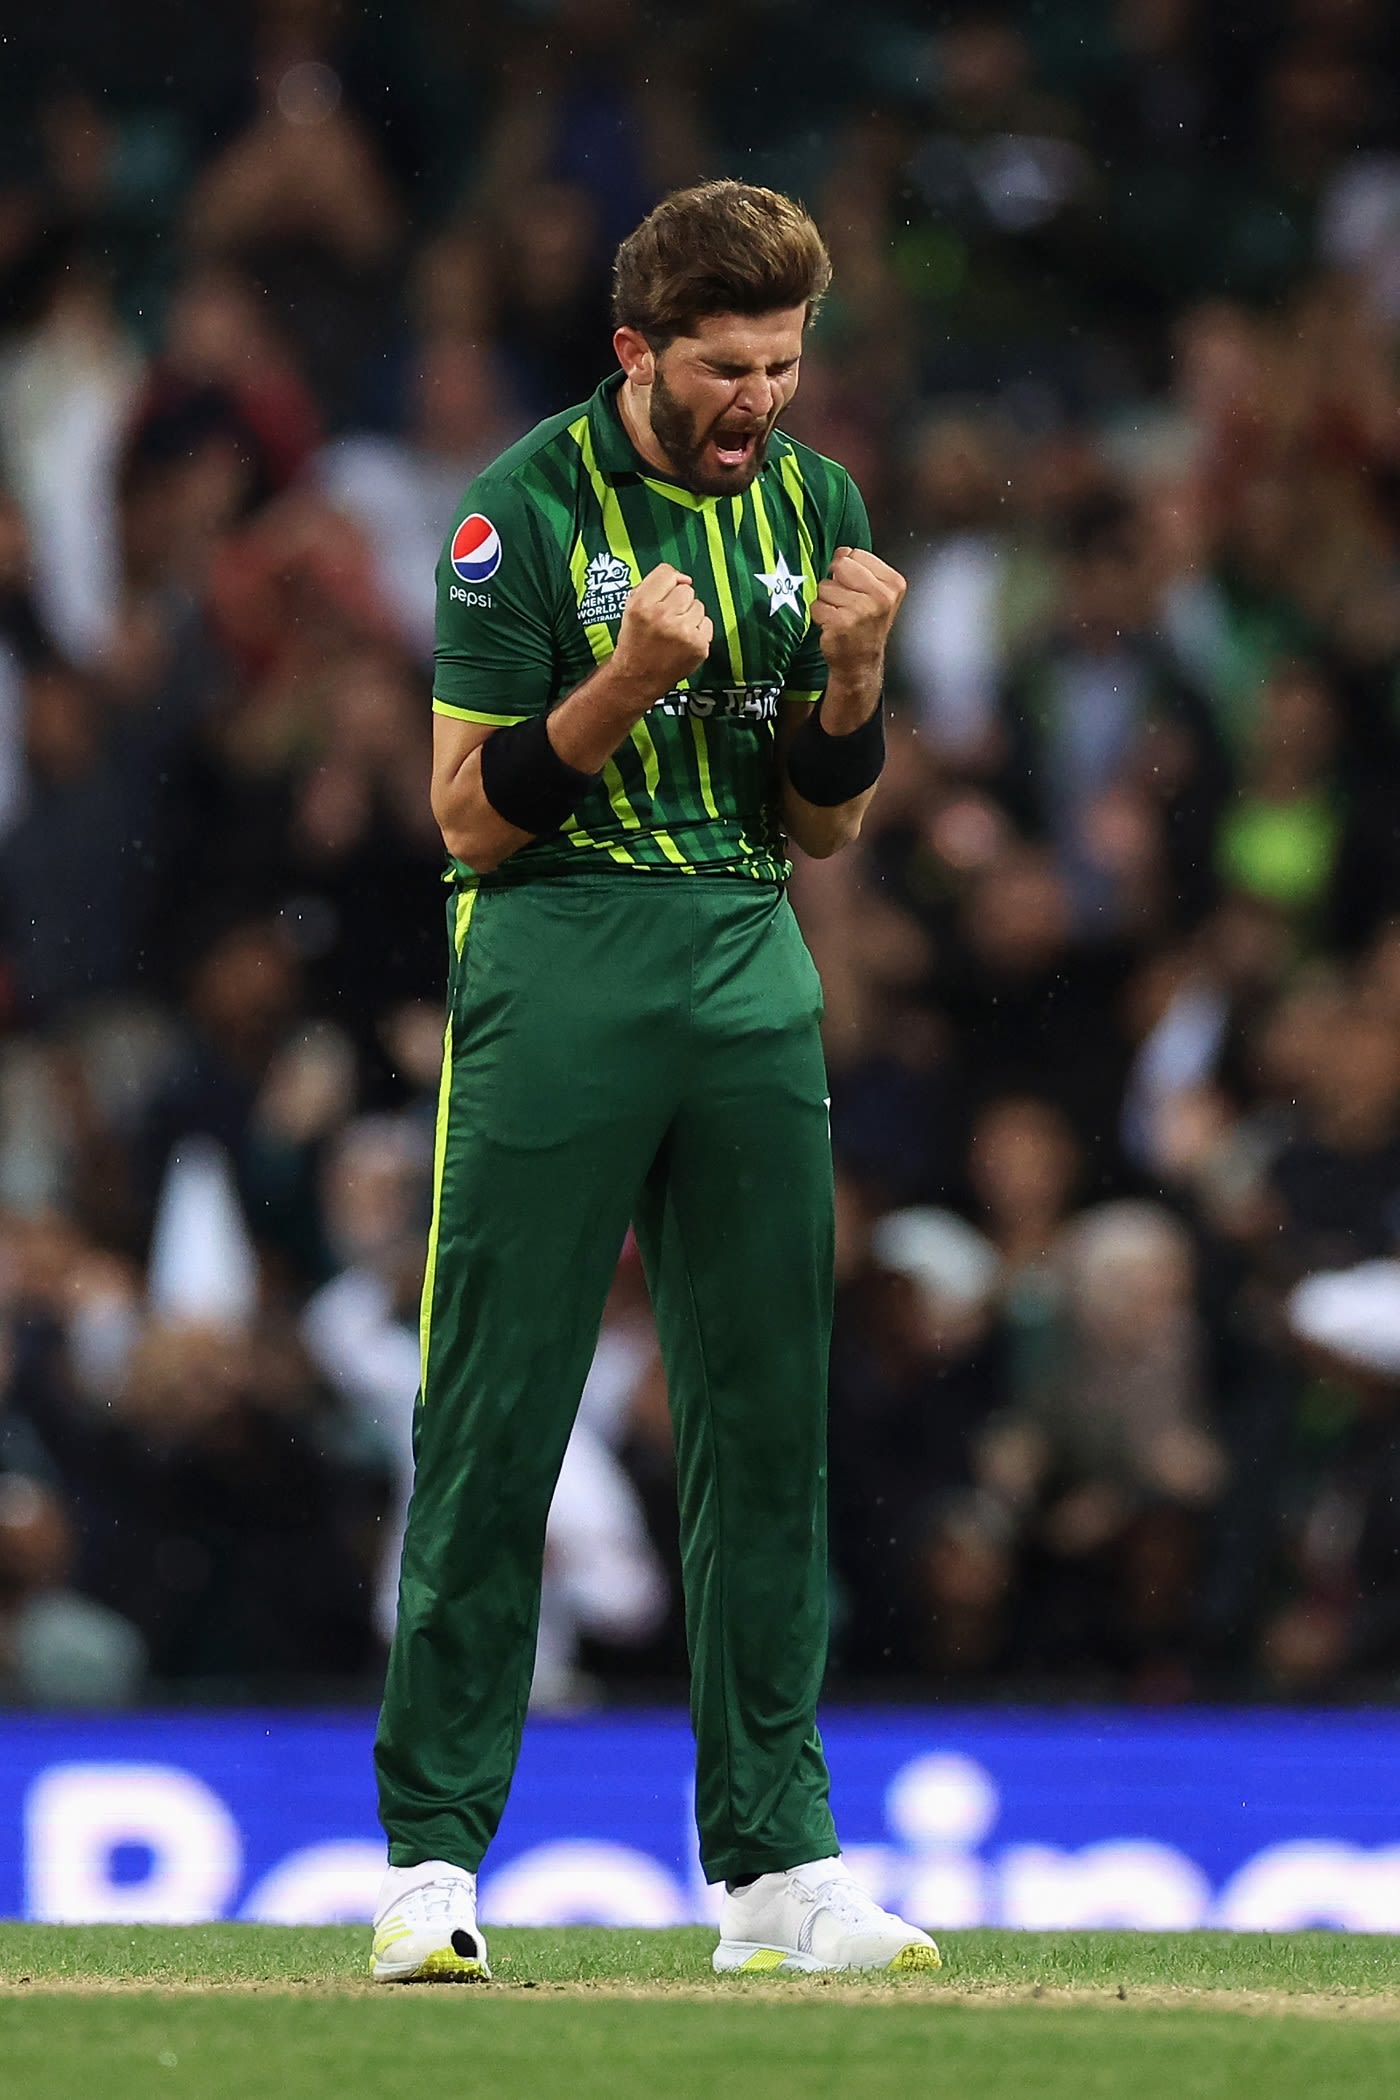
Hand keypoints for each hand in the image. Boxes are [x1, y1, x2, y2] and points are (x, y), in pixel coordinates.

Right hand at [611, 563, 712, 697]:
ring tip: (675, 632)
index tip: (665, 595)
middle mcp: (662, 615)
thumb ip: (654, 585)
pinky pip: (707, 624)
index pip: (667, 573)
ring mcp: (683, 632)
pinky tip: (684, 641)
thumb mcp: (631, 607)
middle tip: (667, 619)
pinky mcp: (698, 646)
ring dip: (689, 617)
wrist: (637, 678)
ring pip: (699, 606)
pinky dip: (698, 632)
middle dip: (679, 602)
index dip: (668, 583)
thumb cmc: (635, 642)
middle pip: (686, 590)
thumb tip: (683, 578)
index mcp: (642, 604)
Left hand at [811, 547, 905, 676]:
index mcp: (893, 583)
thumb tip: (842, 551)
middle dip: (836, 582)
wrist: (861, 662)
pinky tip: (833, 625)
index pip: (855, 554)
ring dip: (827, 601)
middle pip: (840, 566)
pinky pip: (816, 606)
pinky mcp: (841, 623)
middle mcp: (881, 596)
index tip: (854, 587)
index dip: (847, 569)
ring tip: (840, 615)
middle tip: (845, 602)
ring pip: (825, 586)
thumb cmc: (866, 626)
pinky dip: (820, 616)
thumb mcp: (874, 592)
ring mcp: (862, 610)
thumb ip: (860, 567)